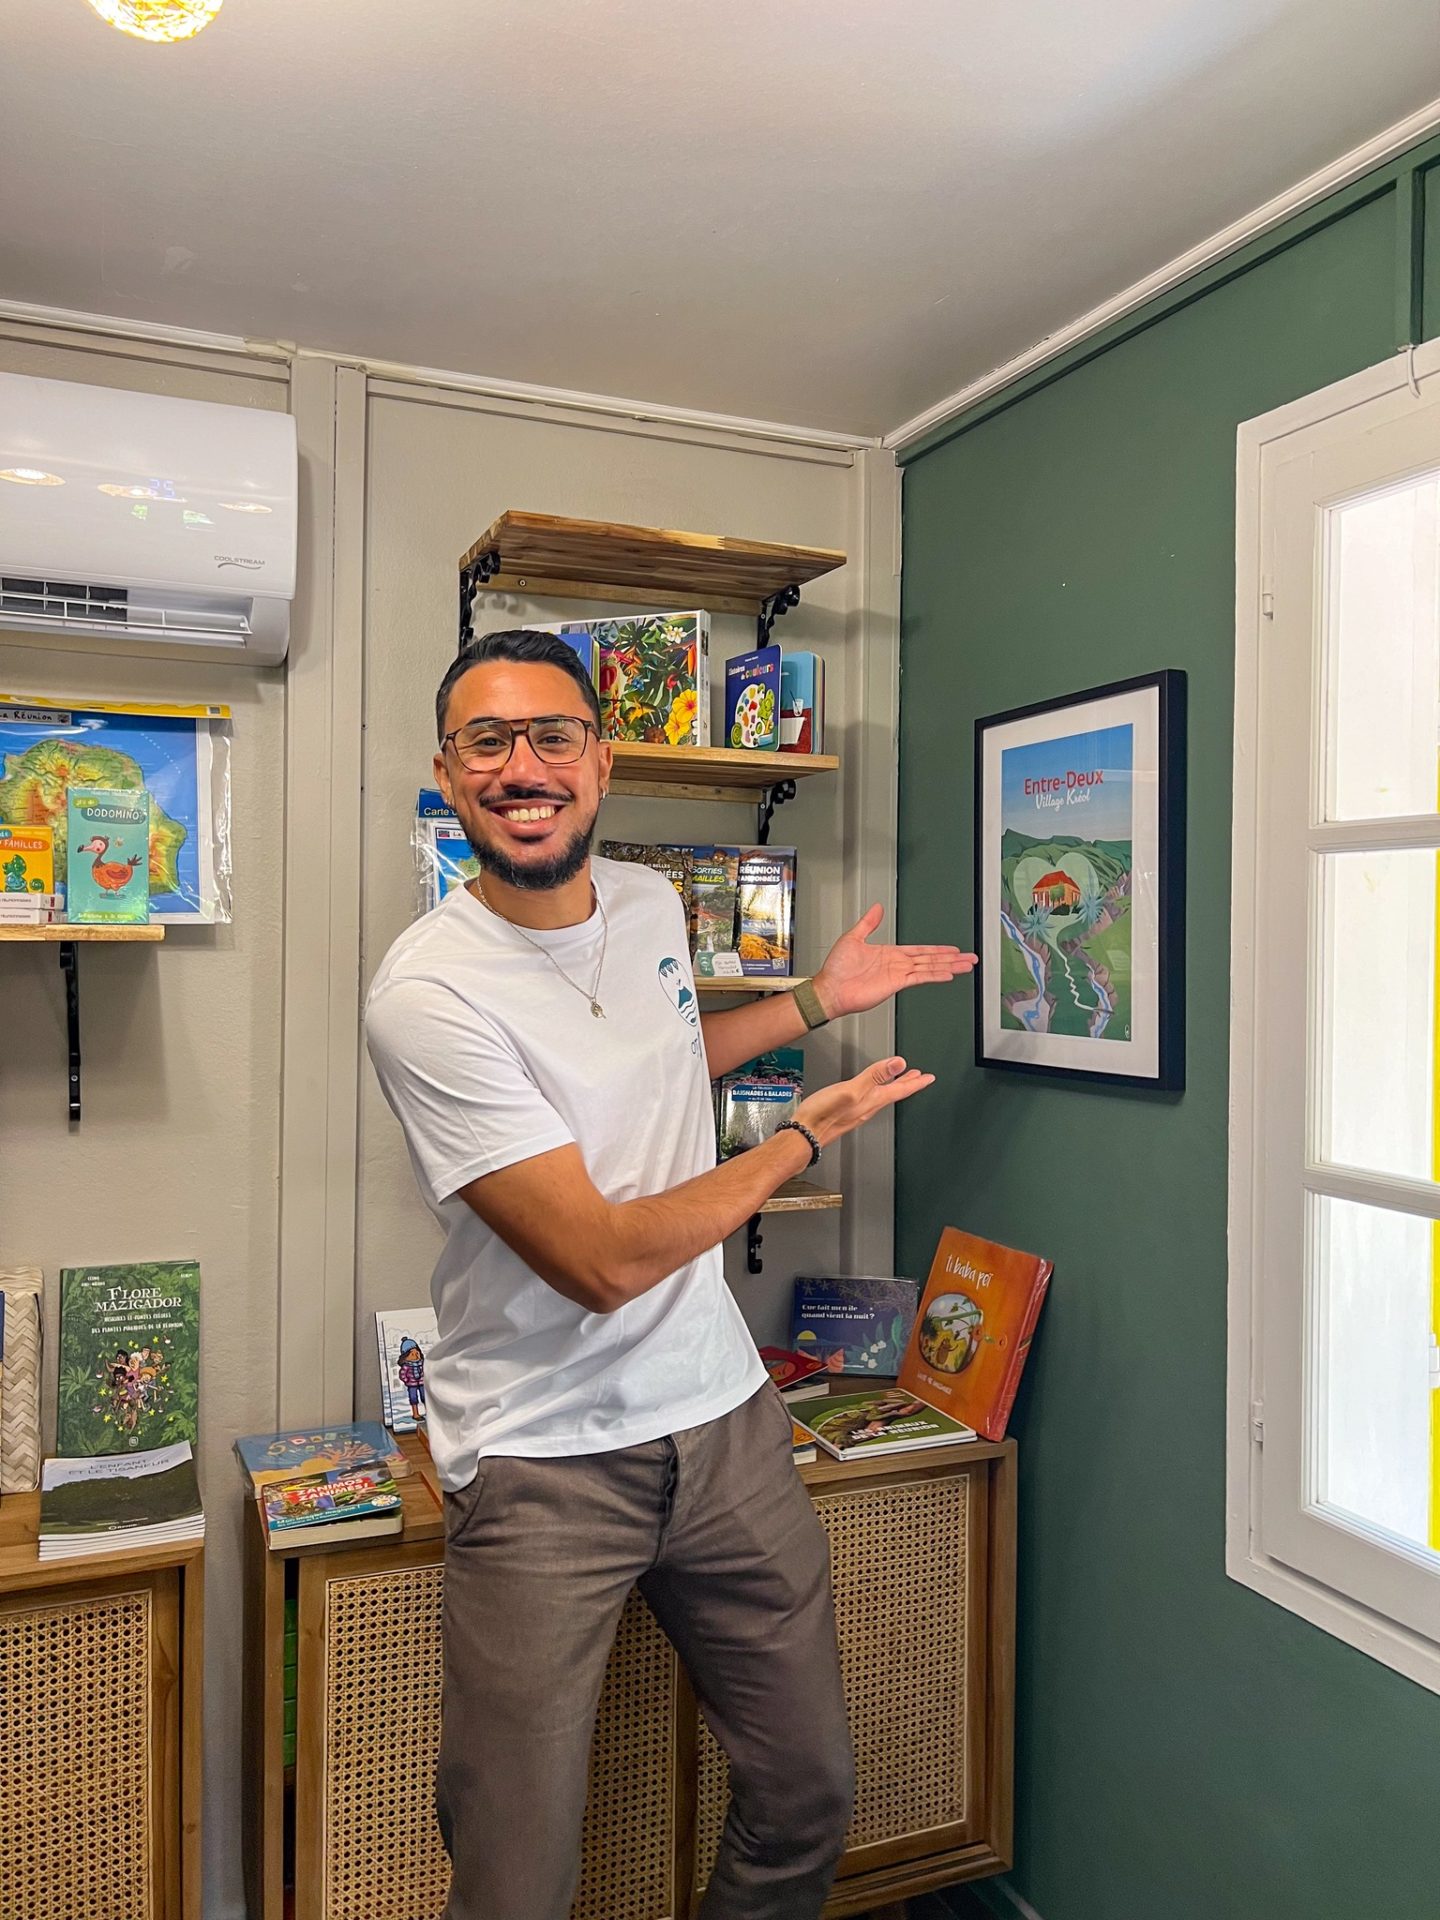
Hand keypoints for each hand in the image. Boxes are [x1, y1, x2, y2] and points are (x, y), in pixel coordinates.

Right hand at [793, 1056, 935, 1149]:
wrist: (803, 1135)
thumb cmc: (822, 1115)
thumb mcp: (851, 1090)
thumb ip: (874, 1075)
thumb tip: (899, 1064)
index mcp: (871, 1100)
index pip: (900, 1090)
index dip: (916, 1082)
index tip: (929, 1077)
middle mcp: (867, 1107)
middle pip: (893, 1094)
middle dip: (908, 1084)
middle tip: (920, 1077)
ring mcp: (856, 1111)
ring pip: (883, 1097)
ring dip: (894, 1087)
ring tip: (901, 1080)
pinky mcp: (846, 1113)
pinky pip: (870, 1100)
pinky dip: (878, 1092)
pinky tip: (872, 1090)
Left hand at [812, 904, 975, 1019]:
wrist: (830, 988)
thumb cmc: (836, 968)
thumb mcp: (852, 938)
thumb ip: (868, 923)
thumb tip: (877, 907)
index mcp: (890, 953)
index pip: (920, 950)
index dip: (937, 949)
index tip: (952, 949)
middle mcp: (897, 964)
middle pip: (931, 959)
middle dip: (951, 958)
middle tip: (969, 957)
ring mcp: (898, 974)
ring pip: (929, 968)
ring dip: (949, 966)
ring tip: (966, 965)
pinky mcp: (895, 984)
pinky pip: (919, 978)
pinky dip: (934, 975)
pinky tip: (948, 974)